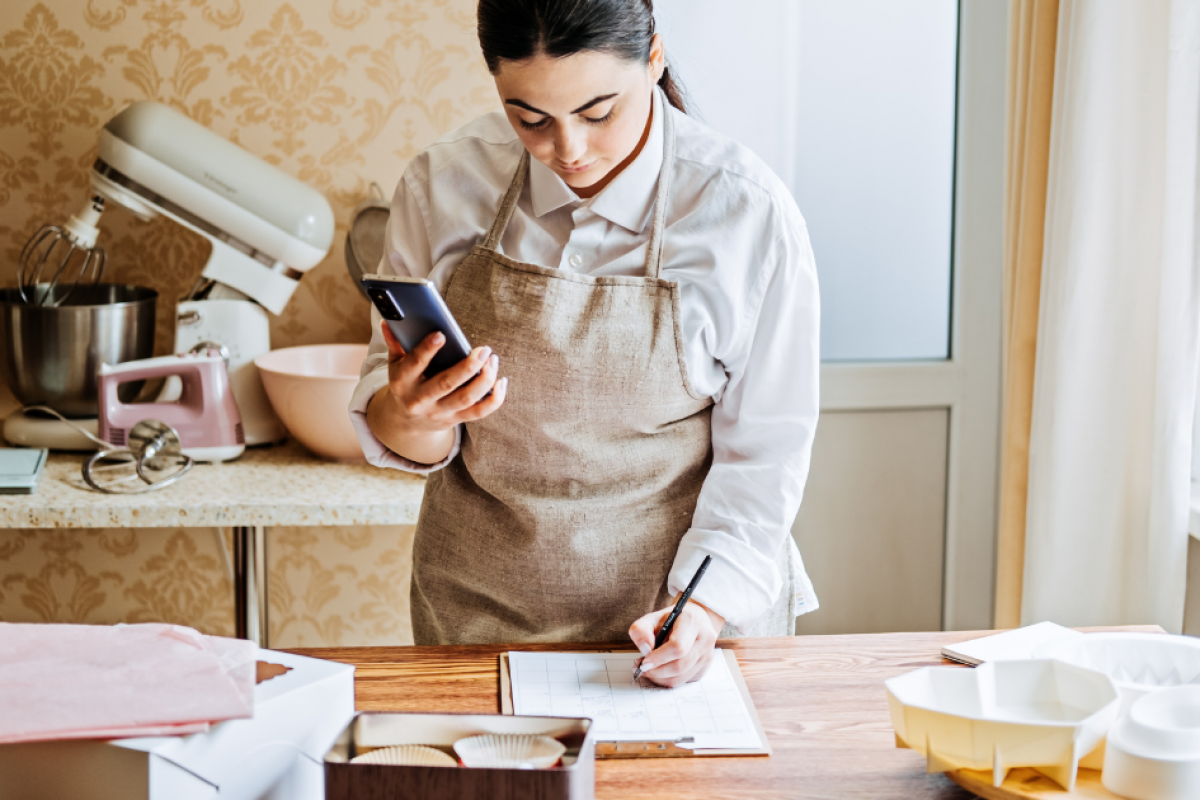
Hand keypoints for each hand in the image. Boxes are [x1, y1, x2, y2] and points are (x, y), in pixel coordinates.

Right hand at [366, 321, 506, 462]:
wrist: (405, 422)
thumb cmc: (404, 384)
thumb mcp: (394, 365)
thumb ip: (395, 343)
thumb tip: (389, 320)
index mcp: (402, 382)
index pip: (414, 364)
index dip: (427, 350)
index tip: (441, 335)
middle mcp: (420, 400)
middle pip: (447, 383)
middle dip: (468, 366)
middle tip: (484, 349)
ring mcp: (439, 412)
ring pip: (466, 398)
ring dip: (484, 379)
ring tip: (493, 360)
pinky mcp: (455, 420)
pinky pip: (479, 412)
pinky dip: (494, 399)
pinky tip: (501, 381)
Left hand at [628, 599, 724, 687]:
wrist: (695, 620)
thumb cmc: (672, 620)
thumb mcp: (652, 618)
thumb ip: (641, 630)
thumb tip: (644, 649)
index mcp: (691, 622)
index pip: (677, 647)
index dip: (659, 658)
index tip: (643, 663)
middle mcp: (704, 639)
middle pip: (679, 666)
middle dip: (656, 671)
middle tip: (641, 668)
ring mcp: (707, 655)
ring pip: (681, 677)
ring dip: (660, 678)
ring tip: (648, 669)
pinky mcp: (704, 668)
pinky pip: (683, 681)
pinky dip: (667, 679)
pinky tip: (660, 670)